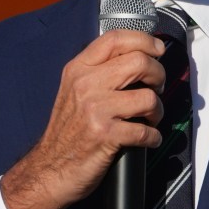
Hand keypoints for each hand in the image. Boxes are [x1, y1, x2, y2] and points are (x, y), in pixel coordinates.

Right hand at [1, 31, 165, 208]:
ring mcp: (95, 109)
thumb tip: (138, 58)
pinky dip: (153, 137)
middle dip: (159, 76)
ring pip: (148, 97)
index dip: (144, 40)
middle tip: (156, 89)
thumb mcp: (74, 90)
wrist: (49, 168)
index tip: (157, 49)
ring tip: (150, 119)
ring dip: (158, 111)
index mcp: (79, 69)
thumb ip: (99, 72)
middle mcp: (86, 84)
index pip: (116, 39)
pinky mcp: (106, 135)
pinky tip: (147, 139)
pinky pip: (146, 131)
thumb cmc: (68, 131)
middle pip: (140, 62)